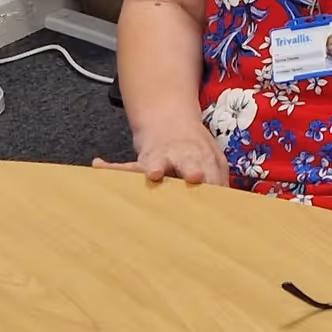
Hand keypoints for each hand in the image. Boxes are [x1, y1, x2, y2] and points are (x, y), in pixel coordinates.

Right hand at [94, 126, 228, 186]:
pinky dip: (111, 167)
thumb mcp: (214, 162)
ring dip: (154, 167)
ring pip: (156, 163)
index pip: (211, 174)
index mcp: (203, 160)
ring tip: (153, 173)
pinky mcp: (142, 160)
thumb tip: (232, 208)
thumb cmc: (196, 153)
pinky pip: (124, 166)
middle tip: (195, 177)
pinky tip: (99, 165)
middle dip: (191, 169)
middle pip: (188, 163)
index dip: (215, 182)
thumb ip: (221, 183)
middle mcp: (183, 157)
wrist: (171, 123)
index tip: (218, 194)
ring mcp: (161, 158)